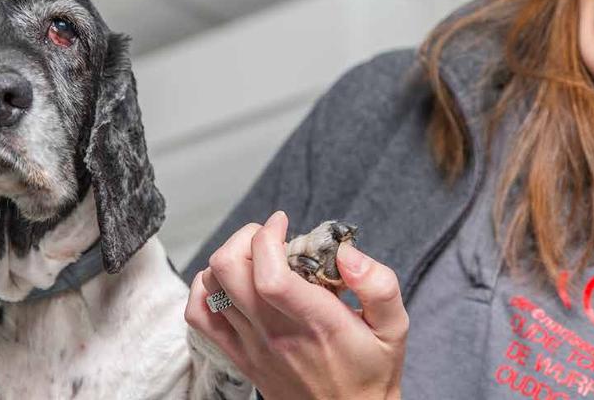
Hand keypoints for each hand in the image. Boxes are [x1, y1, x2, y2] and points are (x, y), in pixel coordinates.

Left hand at [185, 211, 407, 399]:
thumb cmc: (371, 371)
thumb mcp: (394, 328)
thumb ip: (379, 286)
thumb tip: (347, 253)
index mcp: (315, 322)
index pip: (269, 275)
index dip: (267, 237)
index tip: (283, 223)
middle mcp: (275, 333)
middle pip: (228, 270)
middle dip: (245, 237)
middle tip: (270, 236)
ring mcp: (251, 345)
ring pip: (211, 286)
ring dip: (229, 259)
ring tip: (256, 257)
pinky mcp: (238, 355)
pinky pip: (199, 316)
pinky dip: (204, 289)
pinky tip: (230, 282)